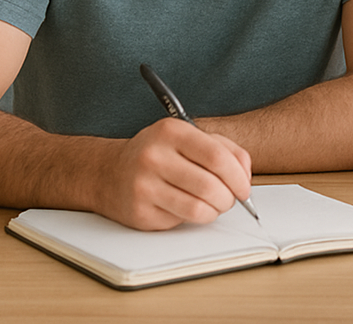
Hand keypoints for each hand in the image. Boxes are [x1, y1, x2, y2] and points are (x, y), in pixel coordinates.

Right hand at [95, 118, 253, 230]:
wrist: (108, 172)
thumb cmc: (157, 153)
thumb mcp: (188, 137)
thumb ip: (223, 147)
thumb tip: (245, 173)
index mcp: (172, 132)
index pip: (216, 156)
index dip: (238, 176)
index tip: (244, 187)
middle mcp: (155, 157)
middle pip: (210, 185)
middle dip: (229, 198)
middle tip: (231, 199)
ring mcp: (144, 186)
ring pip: (197, 208)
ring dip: (215, 211)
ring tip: (214, 205)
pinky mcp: (139, 212)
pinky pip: (180, 221)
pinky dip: (194, 218)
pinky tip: (189, 207)